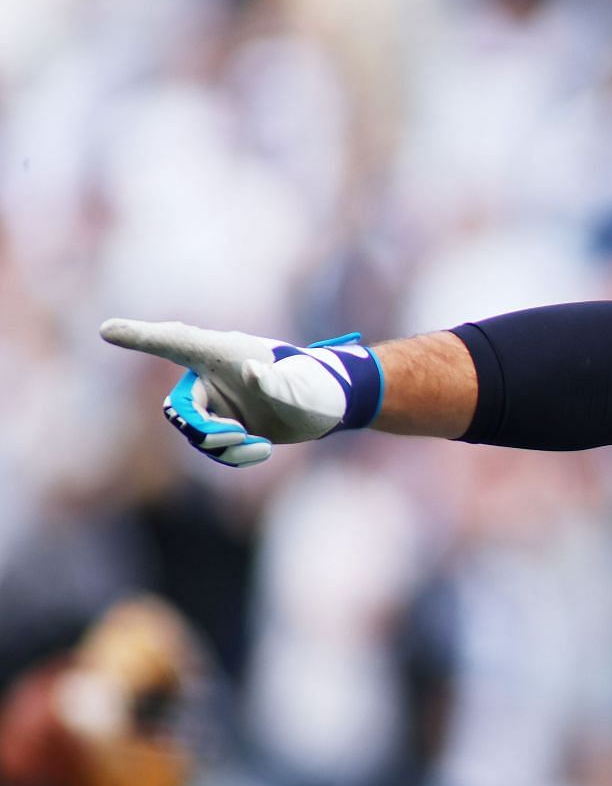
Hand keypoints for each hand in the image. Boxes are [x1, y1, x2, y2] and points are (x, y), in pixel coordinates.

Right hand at [100, 319, 383, 466]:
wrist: (330, 404)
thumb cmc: (316, 386)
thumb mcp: (299, 387)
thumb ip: (273, 381)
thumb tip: (252, 370)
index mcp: (222, 352)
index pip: (172, 342)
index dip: (138, 337)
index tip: (106, 330)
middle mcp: (212, 375)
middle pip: (181, 407)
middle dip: (201, 428)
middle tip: (233, 436)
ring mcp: (218, 401)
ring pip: (196, 432)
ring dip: (222, 446)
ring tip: (259, 448)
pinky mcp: (226, 424)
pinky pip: (213, 447)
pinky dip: (232, 455)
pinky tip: (260, 452)